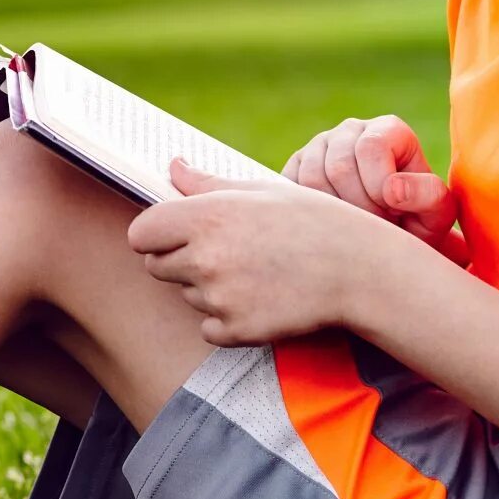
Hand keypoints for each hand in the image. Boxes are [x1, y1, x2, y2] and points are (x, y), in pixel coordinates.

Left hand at [127, 158, 393, 345]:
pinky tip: (259, 297)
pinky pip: (208, 327)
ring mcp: (219, 298)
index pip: (140, 233)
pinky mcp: (236, 331)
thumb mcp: (260, 190)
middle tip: (224, 250)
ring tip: (253, 270)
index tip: (174, 233)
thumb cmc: (311, 220)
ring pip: (186, 295)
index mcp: (206, 215)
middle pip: (156, 266)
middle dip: (179, 259)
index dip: (155, 233)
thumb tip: (173, 166)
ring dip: (206, 287)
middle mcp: (205, 258)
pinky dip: (225, 319)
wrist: (358, 269)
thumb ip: (206, 184)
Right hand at [283, 115, 468, 265]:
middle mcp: (351, 130)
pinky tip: (334, 222)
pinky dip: (311, 211)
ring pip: (311, 178)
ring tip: (358, 227)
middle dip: (360, 207)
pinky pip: (292, 187)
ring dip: (336, 213)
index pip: (371, 148)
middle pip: (339, 166)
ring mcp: (319, 146)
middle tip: (376, 228)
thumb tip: (392, 189)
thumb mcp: (437, 214)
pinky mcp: (295, 166)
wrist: (389, 238)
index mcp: (388, 130)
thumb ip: (428, 196)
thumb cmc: (417, 224)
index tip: (394, 213)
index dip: (380, 187)